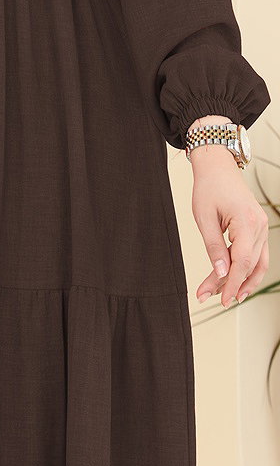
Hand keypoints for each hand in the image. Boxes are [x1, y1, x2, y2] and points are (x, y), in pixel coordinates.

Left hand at [191, 147, 268, 308]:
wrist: (218, 166)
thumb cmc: (208, 187)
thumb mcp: (204, 217)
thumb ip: (213, 246)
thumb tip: (220, 272)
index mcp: (246, 222)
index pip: (242, 262)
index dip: (231, 283)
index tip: (220, 298)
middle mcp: (260, 226)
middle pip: (248, 265)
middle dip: (230, 284)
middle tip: (210, 297)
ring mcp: (262, 227)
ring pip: (257, 263)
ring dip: (244, 281)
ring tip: (228, 296)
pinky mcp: (258, 228)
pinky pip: (257, 254)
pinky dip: (248, 268)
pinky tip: (237, 280)